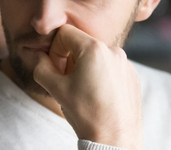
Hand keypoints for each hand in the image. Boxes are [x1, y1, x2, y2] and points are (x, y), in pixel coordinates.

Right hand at [33, 24, 142, 149]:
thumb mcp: (55, 88)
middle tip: (66, 82)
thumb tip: (37, 56)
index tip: (55, 69)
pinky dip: (101, 78)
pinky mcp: (133, 78)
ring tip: (83, 92)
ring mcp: (126, 65)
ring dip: (85, 69)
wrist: (115, 141)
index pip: (65, 33)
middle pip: (82, 45)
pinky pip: (111, 69)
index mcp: (94, 49)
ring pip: (97, 57)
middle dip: (69, 60)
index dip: (54, 50)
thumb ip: (41, 66)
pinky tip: (98, 98)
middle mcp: (114, 51)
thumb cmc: (87, 115)